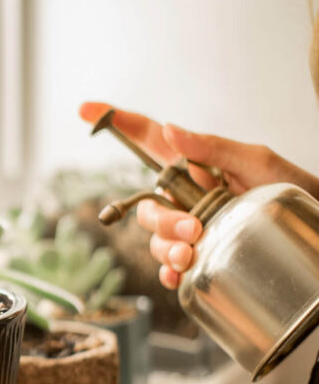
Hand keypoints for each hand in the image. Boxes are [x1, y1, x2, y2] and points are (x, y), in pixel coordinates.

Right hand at [79, 102, 318, 288]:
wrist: (317, 226)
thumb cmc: (293, 188)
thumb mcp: (257, 161)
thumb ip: (212, 147)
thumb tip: (171, 130)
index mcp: (193, 166)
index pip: (145, 139)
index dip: (116, 122)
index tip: (87, 109)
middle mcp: (184, 197)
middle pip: (145, 206)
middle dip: (162, 220)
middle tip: (193, 229)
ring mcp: (189, 227)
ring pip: (154, 239)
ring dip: (167, 249)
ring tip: (194, 255)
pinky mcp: (197, 255)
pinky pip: (168, 267)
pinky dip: (170, 272)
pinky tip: (181, 274)